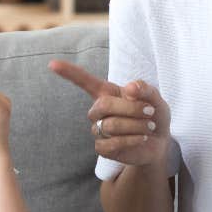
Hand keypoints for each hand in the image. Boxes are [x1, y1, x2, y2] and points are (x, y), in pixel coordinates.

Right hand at [48, 60, 171, 168]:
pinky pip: (111, 144)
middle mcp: (98, 110)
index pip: (83, 80)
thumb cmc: (153, 115)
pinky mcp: (102, 148)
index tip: (52, 63)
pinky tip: (141, 139)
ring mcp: (98, 129)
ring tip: (149, 127)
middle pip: (103, 105)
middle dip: (130, 109)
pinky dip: (131, 141)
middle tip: (150, 112)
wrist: (159, 142)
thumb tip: (129, 88)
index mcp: (106, 93)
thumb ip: (145, 89)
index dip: (68, 72)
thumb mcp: (154, 98)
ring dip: (136, 126)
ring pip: (110, 125)